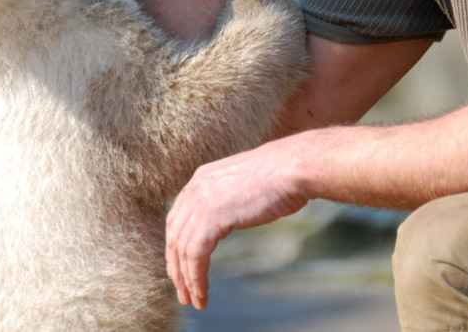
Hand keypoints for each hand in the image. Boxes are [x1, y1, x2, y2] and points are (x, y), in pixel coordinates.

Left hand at [165, 139, 308, 309]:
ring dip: (186, 278)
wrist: (292, 168)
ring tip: (192, 300)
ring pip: (182, 248)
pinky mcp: (212, 216)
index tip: (180, 267)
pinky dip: (196, 278)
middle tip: (182, 291)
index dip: (176, 245)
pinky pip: (195, 254)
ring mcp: (202, 200)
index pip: (177, 217)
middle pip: (174, 234)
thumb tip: (227, 215)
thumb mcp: (242, 185)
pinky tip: (202, 294)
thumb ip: (227, 198)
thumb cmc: (280, 177)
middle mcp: (195, 187)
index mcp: (201, 178)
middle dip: (176, 265)